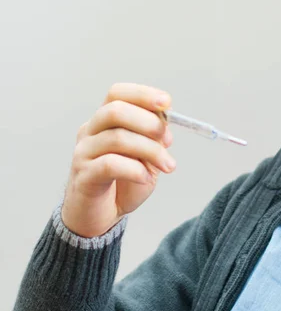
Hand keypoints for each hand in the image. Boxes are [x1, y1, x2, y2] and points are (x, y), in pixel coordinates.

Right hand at [61, 83, 175, 237]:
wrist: (100, 216)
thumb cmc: (123, 182)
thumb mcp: (146, 156)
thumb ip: (153, 138)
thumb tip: (165, 124)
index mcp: (105, 121)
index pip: (117, 93)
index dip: (142, 94)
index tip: (166, 102)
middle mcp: (90, 131)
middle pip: (115, 110)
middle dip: (148, 121)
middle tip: (167, 139)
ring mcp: (84, 153)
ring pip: (117, 138)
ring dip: (151, 150)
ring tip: (167, 165)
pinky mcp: (84, 176)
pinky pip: (110, 164)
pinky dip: (135, 170)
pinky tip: (146, 178)